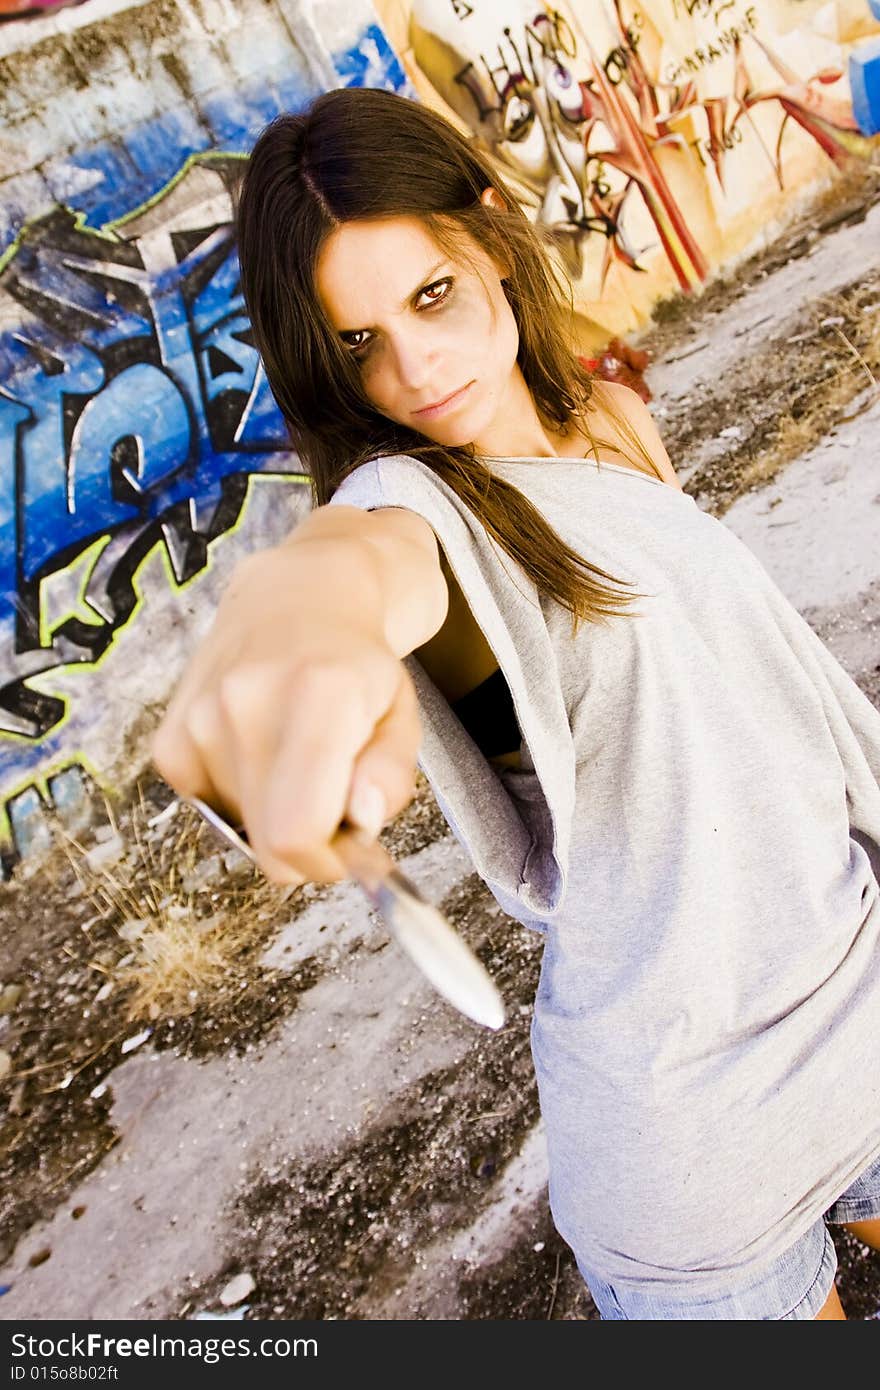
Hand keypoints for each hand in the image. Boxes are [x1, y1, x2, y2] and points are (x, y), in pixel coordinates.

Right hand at [151, 543, 421, 885]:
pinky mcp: (169, 738)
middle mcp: (249, 703)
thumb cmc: (357, 665)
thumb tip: (359, 823)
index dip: (324, 864)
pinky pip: (206, 808)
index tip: (344, 851)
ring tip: (294, 760)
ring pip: (240, 829)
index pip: (297, 832)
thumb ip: (389, 778)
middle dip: (306, 847)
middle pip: (267, 844)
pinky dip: (238, 798)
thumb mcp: (403, 718)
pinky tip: (259, 752)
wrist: (295, 598)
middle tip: (328, 805)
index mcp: (323, 697)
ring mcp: (200, 718)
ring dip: (272, 815)